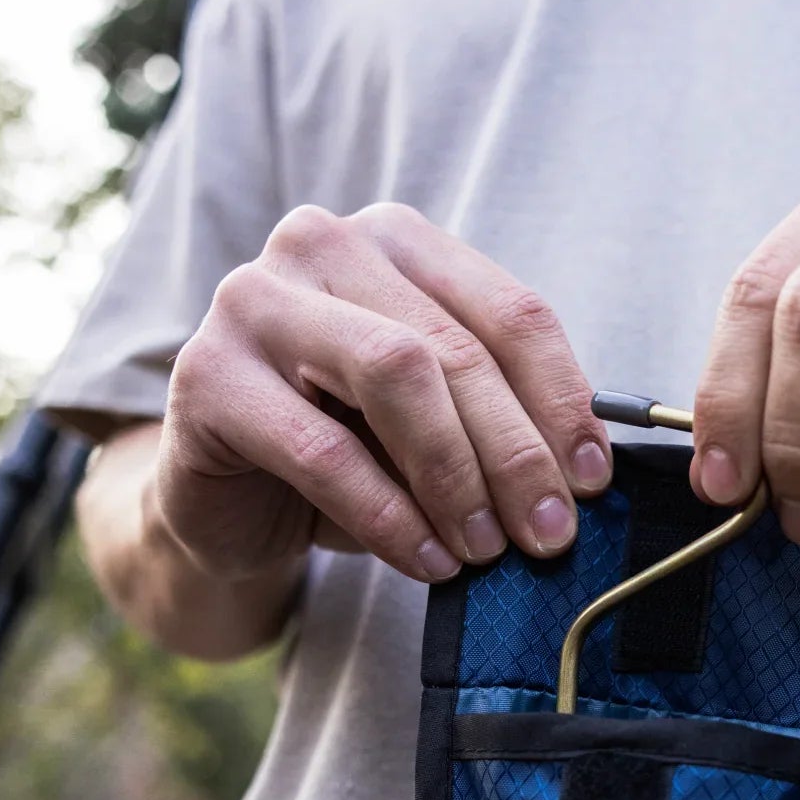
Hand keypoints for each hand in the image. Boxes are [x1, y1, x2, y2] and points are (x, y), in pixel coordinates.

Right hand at [158, 203, 612, 582]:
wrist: (229, 498)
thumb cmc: (349, 447)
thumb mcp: (437, 422)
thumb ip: (500, 416)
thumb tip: (587, 470)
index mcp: (395, 239)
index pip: (509, 311)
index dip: (563, 400)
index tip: (593, 480)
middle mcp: (320, 245)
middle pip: (453, 348)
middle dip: (515, 452)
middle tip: (549, 533)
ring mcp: (253, 301)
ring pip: (392, 375)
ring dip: (455, 476)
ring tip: (486, 549)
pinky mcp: (206, 376)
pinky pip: (322, 450)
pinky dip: (389, 516)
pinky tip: (427, 561)